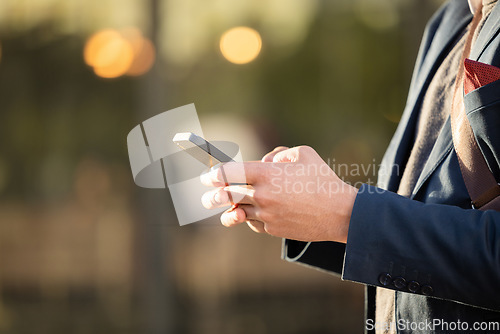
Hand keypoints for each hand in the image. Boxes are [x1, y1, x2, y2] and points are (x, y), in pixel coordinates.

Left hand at [200, 146, 357, 242]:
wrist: (339, 213)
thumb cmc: (323, 180)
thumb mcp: (304, 154)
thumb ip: (279, 154)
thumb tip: (266, 162)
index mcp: (266, 174)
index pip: (228, 173)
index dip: (214, 174)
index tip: (208, 176)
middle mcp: (262, 195)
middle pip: (226, 196)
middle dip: (211, 196)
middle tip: (205, 196)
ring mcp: (266, 214)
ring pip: (237, 212)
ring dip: (228, 211)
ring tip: (221, 211)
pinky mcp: (272, 229)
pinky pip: (254, 223)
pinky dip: (250, 218)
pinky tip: (248, 215)